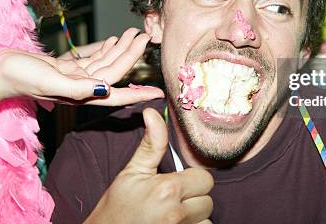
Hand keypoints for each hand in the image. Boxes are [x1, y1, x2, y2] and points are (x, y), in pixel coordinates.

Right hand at [0, 28, 164, 105]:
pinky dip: (104, 49)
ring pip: (105, 62)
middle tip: (146, 38)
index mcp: (81, 95)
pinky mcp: (66, 68)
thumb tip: (106, 88)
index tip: (159, 93)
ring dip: (120, 48)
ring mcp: (75, 77)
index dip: (138, 94)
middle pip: (115, 71)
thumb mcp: (51, 81)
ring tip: (134, 33)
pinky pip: (92, 59)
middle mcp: (82, 87)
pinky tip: (114, 40)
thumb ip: (79, 86)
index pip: (116, 93)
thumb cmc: (21, 77)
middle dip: (131, 56)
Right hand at [86, 108, 213, 223]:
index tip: (176, 183)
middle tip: (172, 200)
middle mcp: (176, 213)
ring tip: (173, 214)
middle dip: (194, 198)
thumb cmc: (117, 206)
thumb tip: (152, 112)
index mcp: (167, 190)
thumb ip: (152, 143)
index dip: (192, 179)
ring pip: (206, 220)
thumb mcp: (133, 171)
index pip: (205, 179)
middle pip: (208, 201)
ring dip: (195, 217)